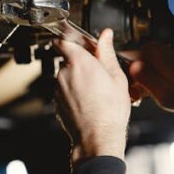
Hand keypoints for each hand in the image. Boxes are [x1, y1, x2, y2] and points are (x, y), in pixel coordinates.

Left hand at [53, 29, 130, 159]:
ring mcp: (58, 89)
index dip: (72, 40)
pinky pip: (65, 91)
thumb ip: (107, 53)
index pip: (64, 41)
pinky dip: (74, 94)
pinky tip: (89, 103)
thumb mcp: (116, 77)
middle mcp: (64, 73)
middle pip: (68, 60)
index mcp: (79, 62)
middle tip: (99, 74)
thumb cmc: (109, 111)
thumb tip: (105, 36)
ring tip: (96, 92)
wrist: (97, 138)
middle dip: (81, 64)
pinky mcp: (57, 102)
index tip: (81, 45)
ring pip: (67, 76)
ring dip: (78, 80)